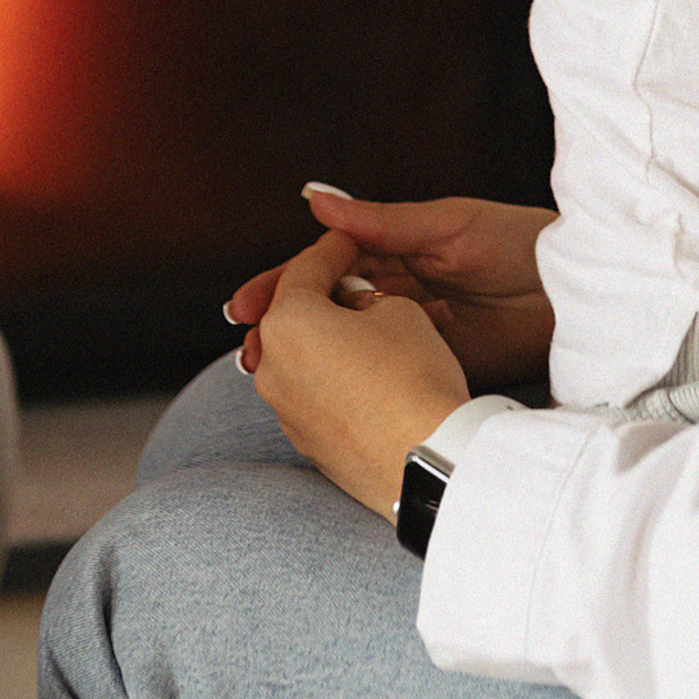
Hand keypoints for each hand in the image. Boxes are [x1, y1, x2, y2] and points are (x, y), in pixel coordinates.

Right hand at [230, 187, 557, 389]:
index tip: (244, 306)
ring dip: (312, 360)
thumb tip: (315, 199)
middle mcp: (400, 292)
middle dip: (285, 329)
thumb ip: (383, 222)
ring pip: (351, 347)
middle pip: (329, 311)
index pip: (326, 267)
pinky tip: (326, 393)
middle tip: (247, 351)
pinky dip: (356, 382)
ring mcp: (415, 332)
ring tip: (272, 378)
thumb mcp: (449, 225)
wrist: (582, 289)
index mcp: (398, 250)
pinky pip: (388, 373)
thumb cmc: (523, 241)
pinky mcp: (438, 366)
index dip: (284, 285)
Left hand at [241, 229, 468, 516]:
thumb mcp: (398, 308)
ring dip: (333, 339)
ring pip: (305, 358)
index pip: (306, 267)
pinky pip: (317, 395)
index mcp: (286, 322)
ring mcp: (285, 413)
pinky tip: (375, 373)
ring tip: (376, 330)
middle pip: (295, 315)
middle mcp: (271, 369)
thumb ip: (365, 296)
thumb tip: (354, 307)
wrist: (427, 459)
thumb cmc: (412, 373)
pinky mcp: (308, 445)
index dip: (335, 248)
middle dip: (327, 296)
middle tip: (358, 284)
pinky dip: (338, 377)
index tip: (350, 240)